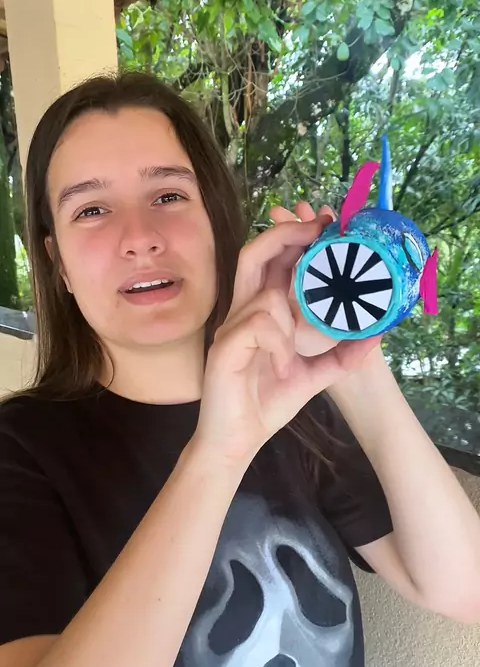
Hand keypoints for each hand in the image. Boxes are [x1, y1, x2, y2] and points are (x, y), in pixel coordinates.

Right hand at [195, 218, 378, 465]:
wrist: (236, 441)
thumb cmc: (266, 404)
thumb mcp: (315, 375)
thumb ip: (342, 354)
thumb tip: (377, 334)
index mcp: (259, 313)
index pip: (272, 261)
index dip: (295, 237)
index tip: (326, 225)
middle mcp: (241, 312)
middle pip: (255, 254)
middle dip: (286, 235)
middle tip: (318, 228)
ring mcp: (229, 327)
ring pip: (267, 297)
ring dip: (290, 321)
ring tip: (292, 356)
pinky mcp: (224, 347)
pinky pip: (260, 325)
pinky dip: (279, 344)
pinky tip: (282, 366)